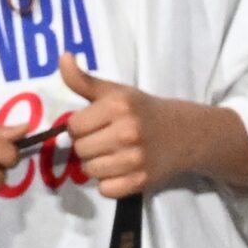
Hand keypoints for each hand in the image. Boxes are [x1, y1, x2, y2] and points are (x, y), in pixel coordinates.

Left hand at [59, 53, 189, 198]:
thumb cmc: (143, 110)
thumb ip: (84, 79)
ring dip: (96, 165)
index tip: (94, 125)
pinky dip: (109, 183)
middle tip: (104, 141)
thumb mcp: (116, 91)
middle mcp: (127, 132)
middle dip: (87, 146)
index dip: (79, 126)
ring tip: (112, 155)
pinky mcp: (140, 181)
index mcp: (118, 106)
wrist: (184, 134)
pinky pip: (105, 190)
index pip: (73, 126)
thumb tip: (63, 57)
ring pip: (90, 171)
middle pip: (80, 150)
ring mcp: (135, 159)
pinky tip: (121, 170)